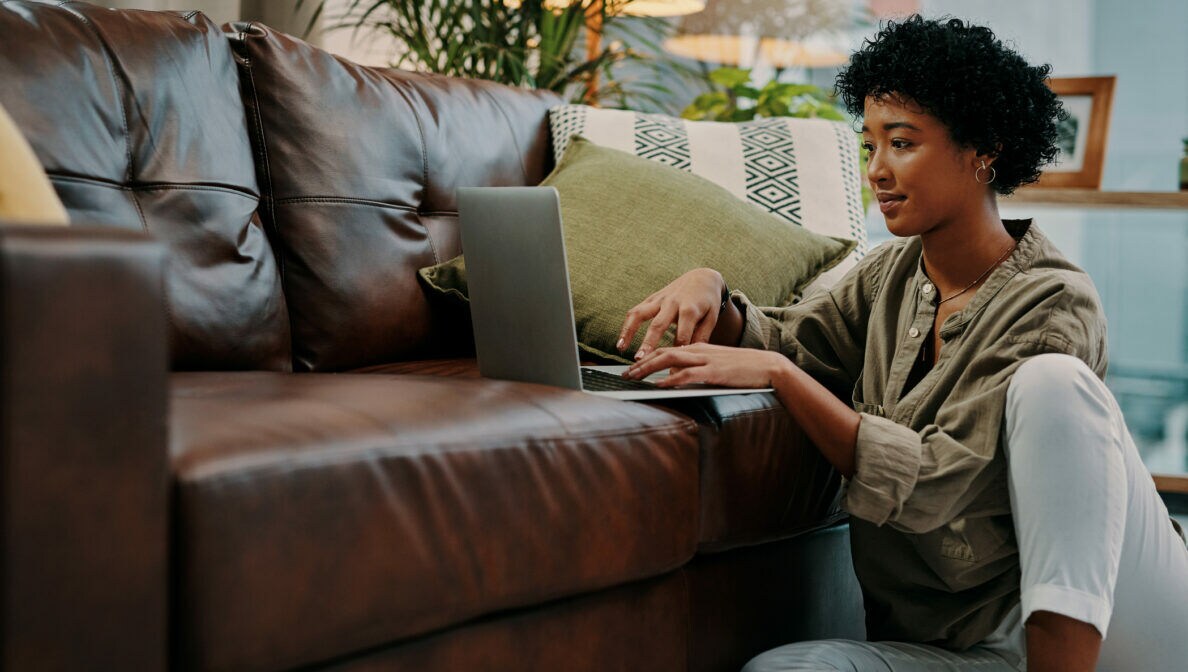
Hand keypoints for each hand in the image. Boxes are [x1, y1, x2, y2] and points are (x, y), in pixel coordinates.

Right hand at [617, 268, 725, 359]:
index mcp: (690, 309)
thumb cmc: (708, 302)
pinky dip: (626, 326)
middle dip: (648, 342)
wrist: (701, 278)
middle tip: (641, 359)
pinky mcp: (651, 298)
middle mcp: (672, 303)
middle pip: (658, 324)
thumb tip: (690, 357)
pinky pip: (636, 311)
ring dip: (629, 331)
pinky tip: (620, 341)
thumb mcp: (711, 318)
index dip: (677, 351)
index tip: (672, 368)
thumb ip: (701, 336)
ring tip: (621, 348)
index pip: (682, 334)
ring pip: (640, 314)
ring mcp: (660, 299)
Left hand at [623, 343, 791, 389]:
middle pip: (662, 353)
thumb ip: (696, 369)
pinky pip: (688, 374)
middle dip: (641, 364)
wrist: (768, 367)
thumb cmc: (742, 369)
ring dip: (649, 369)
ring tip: (634, 378)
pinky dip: (671, 379)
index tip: (632, 368)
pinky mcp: (714, 372)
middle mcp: (698, 350)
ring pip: (670, 360)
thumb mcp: (715, 365)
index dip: (646, 358)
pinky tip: (660, 385)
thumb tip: (676, 380)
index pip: (666, 350)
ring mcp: (706, 360)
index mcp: (697, 347)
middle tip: (624, 374)